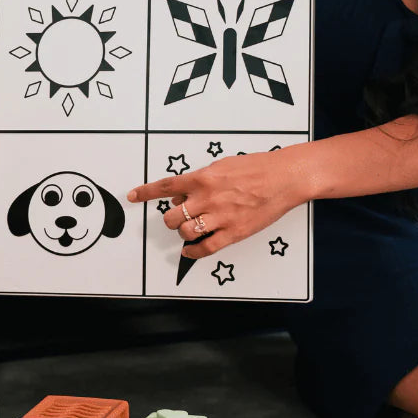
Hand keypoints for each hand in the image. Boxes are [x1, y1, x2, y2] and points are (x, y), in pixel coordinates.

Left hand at [128, 150, 308, 258]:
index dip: (146, 192)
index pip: (166, 186)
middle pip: (172, 216)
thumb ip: (201, 179)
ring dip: (183, 233)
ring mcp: (220, 217)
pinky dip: (193, 252)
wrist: (284, 178)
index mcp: (203, 178)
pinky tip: (190, 251)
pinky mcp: (234, 233)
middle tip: (179, 216)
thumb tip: (184, 192)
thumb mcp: (223, 165)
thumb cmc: (257, 168)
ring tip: (189, 229)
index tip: (133, 196)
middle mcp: (208, 198)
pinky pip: (205, 248)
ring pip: (185, 232)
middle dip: (171, 217)